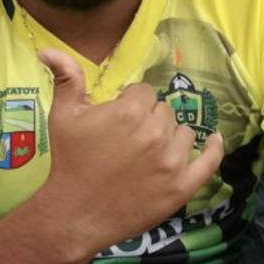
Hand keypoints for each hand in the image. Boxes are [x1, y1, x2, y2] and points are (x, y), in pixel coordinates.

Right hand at [39, 48, 223, 257]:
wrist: (74, 214)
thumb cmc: (68, 162)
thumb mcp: (63, 116)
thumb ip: (66, 78)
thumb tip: (48, 49)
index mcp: (129, 112)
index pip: (145, 93)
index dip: (131, 103)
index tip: (120, 120)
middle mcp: (155, 133)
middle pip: (165, 111)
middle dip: (150, 120)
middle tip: (129, 141)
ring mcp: (171, 162)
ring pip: (185, 133)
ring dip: (171, 137)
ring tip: (149, 153)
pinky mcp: (181, 187)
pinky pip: (210, 160)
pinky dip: (215, 148)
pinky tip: (215, 140)